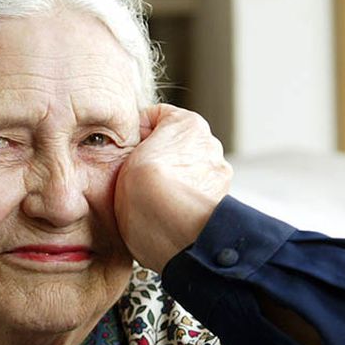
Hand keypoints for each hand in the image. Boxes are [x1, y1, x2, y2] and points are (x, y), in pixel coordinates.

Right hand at [114, 104, 231, 271]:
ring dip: (175, 181)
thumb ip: (131, 147)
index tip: (125, 150)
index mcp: (188, 124)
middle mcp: (210, 145)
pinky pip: (196, 195)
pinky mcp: (220, 202)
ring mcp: (218, 175)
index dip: (137, 133)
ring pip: (189, 172)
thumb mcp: (124, 154)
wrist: (170, 227)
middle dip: (160, 158)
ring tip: (152, 200)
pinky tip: (168, 213)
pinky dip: (185, 201)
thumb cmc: (144, 191)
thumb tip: (132, 155)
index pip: (158, 117)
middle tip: (136, 178)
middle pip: (177, 146)